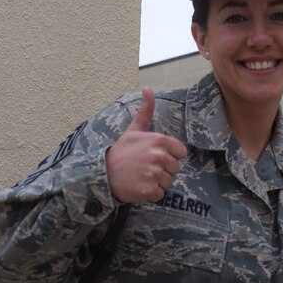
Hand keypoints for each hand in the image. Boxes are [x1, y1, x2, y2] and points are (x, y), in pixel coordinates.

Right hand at [105, 87, 187, 202]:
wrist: (102, 174)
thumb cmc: (121, 152)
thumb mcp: (134, 129)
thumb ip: (146, 110)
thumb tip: (147, 88)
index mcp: (159, 140)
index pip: (181, 152)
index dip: (169, 155)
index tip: (154, 156)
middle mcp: (158, 156)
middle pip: (175, 168)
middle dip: (163, 170)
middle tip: (145, 167)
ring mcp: (154, 174)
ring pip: (168, 182)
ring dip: (157, 182)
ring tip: (141, 176)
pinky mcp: (149, 190)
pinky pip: (160, 194)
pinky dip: (151, 193)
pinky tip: (139, 186)